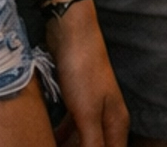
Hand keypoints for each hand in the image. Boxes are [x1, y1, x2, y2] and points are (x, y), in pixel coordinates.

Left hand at [48, 0, 127, 145]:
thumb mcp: (88, 114)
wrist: (71, 32)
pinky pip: (72, 127)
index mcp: (117, 123)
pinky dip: (62, 137)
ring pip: (84, 140)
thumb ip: (93, 146)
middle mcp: (109, 117)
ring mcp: (93, 107)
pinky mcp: (77, 98)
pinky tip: (50, 139)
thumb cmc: (83, 71)